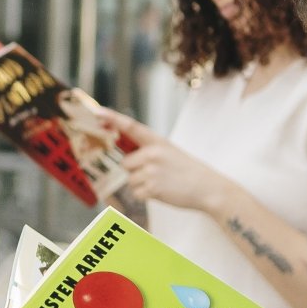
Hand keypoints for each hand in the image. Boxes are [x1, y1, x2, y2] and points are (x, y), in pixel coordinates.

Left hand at [98, 109, 227, 212]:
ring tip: (162, 183)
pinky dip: (146, 195)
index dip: (113, 119)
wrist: (209, 189)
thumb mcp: (170, 152)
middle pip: (126, 163)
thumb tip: (126, 159)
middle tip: (157, 174)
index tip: (97, 112)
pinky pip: (136, 193)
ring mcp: (151, 170)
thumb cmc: (188, 171)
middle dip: (135, 170)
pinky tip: (162, 191)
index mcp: (158, 141)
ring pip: (130, 179)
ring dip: (142, 185)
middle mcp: (152, 153)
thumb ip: (149, 151)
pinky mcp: (152, 188)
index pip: (132, 127)